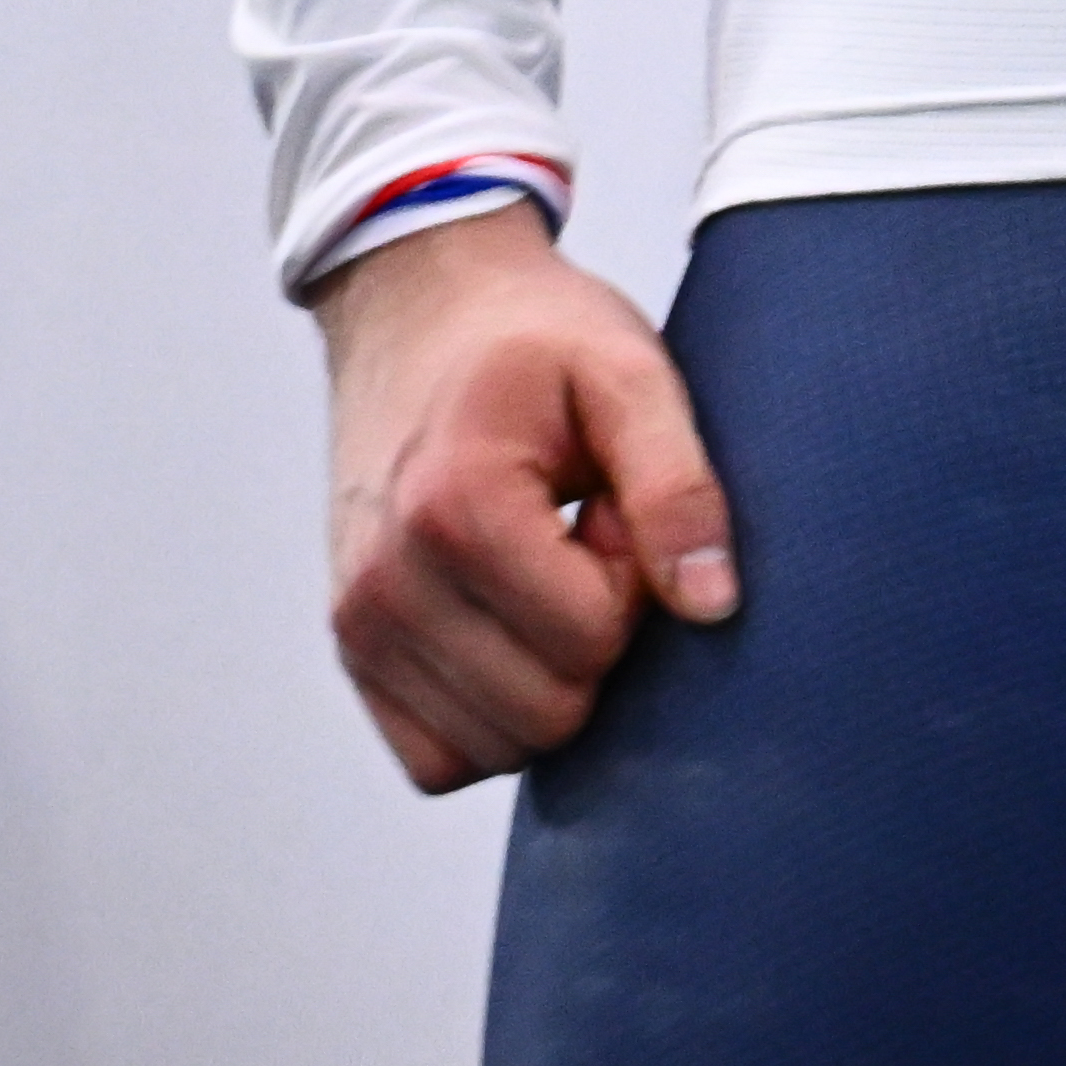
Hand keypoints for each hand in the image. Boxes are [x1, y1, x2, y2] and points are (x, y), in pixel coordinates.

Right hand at [311, 207, 729, 789]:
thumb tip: (712, 606)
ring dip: (547, 672)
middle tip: (585, 535)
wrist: (419, 308)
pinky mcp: (353, 652)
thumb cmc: (536, 336)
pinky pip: (436, 757)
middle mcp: (384, 585)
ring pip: (494, 748)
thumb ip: (678, 485)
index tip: (614, 502)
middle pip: (545, 711)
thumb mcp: (630, 373)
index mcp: (454, 509)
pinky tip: (515, 621)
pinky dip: (495, 712)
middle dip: (595, 633)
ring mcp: (357, 628)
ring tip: (547, 566)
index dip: (633, 575)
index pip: (590, 639)